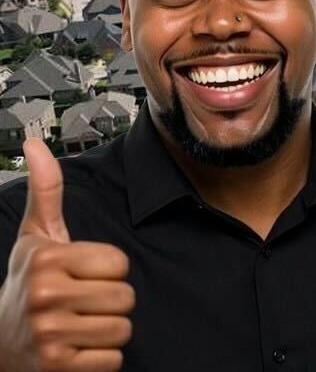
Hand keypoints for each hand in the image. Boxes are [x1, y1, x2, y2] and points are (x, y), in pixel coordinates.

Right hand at [0, 139, 133, 371]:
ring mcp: (48, 335)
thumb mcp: (36, 237)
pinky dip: (99, 359)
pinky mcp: (58, 367)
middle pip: (125, 298)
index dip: (107, 271)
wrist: (2, 345)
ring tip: (78, 326)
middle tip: (80, 304)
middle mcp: (43, 297)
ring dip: (106, 332)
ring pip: (122, 330)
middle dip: (109, 303)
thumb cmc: (29, 283)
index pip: (119, 264)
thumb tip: (36, 144)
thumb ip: (46, 191)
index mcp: (45, 262)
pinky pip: (112, 360)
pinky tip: (75, 350)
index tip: (81, 276)